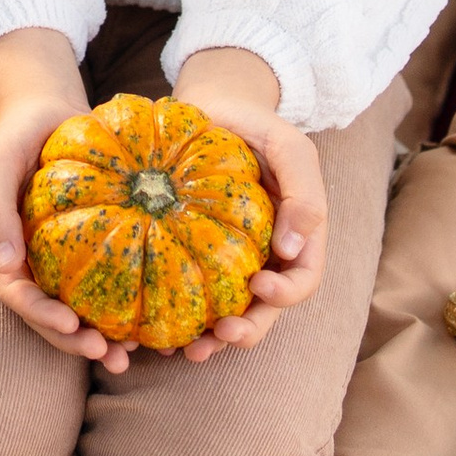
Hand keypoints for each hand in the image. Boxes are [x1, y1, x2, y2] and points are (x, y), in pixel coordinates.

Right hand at [0, 29, 132, 372]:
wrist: (46, 113)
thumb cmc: (17, 134)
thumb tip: (2, 263)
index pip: (14, 293)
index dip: (41, 316)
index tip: (73, 325)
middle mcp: (18, 263)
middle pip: (43, 313)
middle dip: (73, 339)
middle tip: (111, 355)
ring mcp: (47, 261)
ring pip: (70, 308)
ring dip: (96, 335)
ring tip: (130, 355)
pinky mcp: (76, 252)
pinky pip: (95, 285)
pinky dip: (116, 306)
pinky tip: (145, 325)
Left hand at [165, 47, 325, 360]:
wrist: (215, 105)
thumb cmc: (257, 124)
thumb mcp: (290, 148)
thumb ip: (303, 194)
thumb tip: (291, 251)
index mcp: (296, 238)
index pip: (301, 280)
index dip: (285, 294)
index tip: (259, 287)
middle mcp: (265, 258)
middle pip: (263, 312)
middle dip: (245, 333)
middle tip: (218, 338)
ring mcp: (229, 260)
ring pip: (226, 312)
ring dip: (210, 338)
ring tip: (185, 349)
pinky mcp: (191, 254)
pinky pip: (187, 291)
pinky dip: (175, 314)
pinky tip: (152, 328)